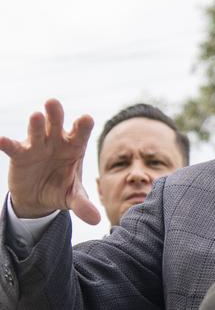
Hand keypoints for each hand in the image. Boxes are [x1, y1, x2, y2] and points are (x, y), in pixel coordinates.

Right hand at [0, 99, 99, 224]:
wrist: (38, 198)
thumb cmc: (61, 189)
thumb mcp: (72, 198)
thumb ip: (83, 205)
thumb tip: (95, 220)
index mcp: (75, 146)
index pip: (81, 132)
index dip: (82, 125)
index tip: (84, 119)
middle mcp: (57, 141)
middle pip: (58, 124)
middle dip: (56, 114)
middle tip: (53, 103)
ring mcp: (38, 146)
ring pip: (36, 131)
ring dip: (36, 124)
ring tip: (36, 116)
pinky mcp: (20, 155)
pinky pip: (13, 147)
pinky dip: (7, 143)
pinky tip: (1, 140)